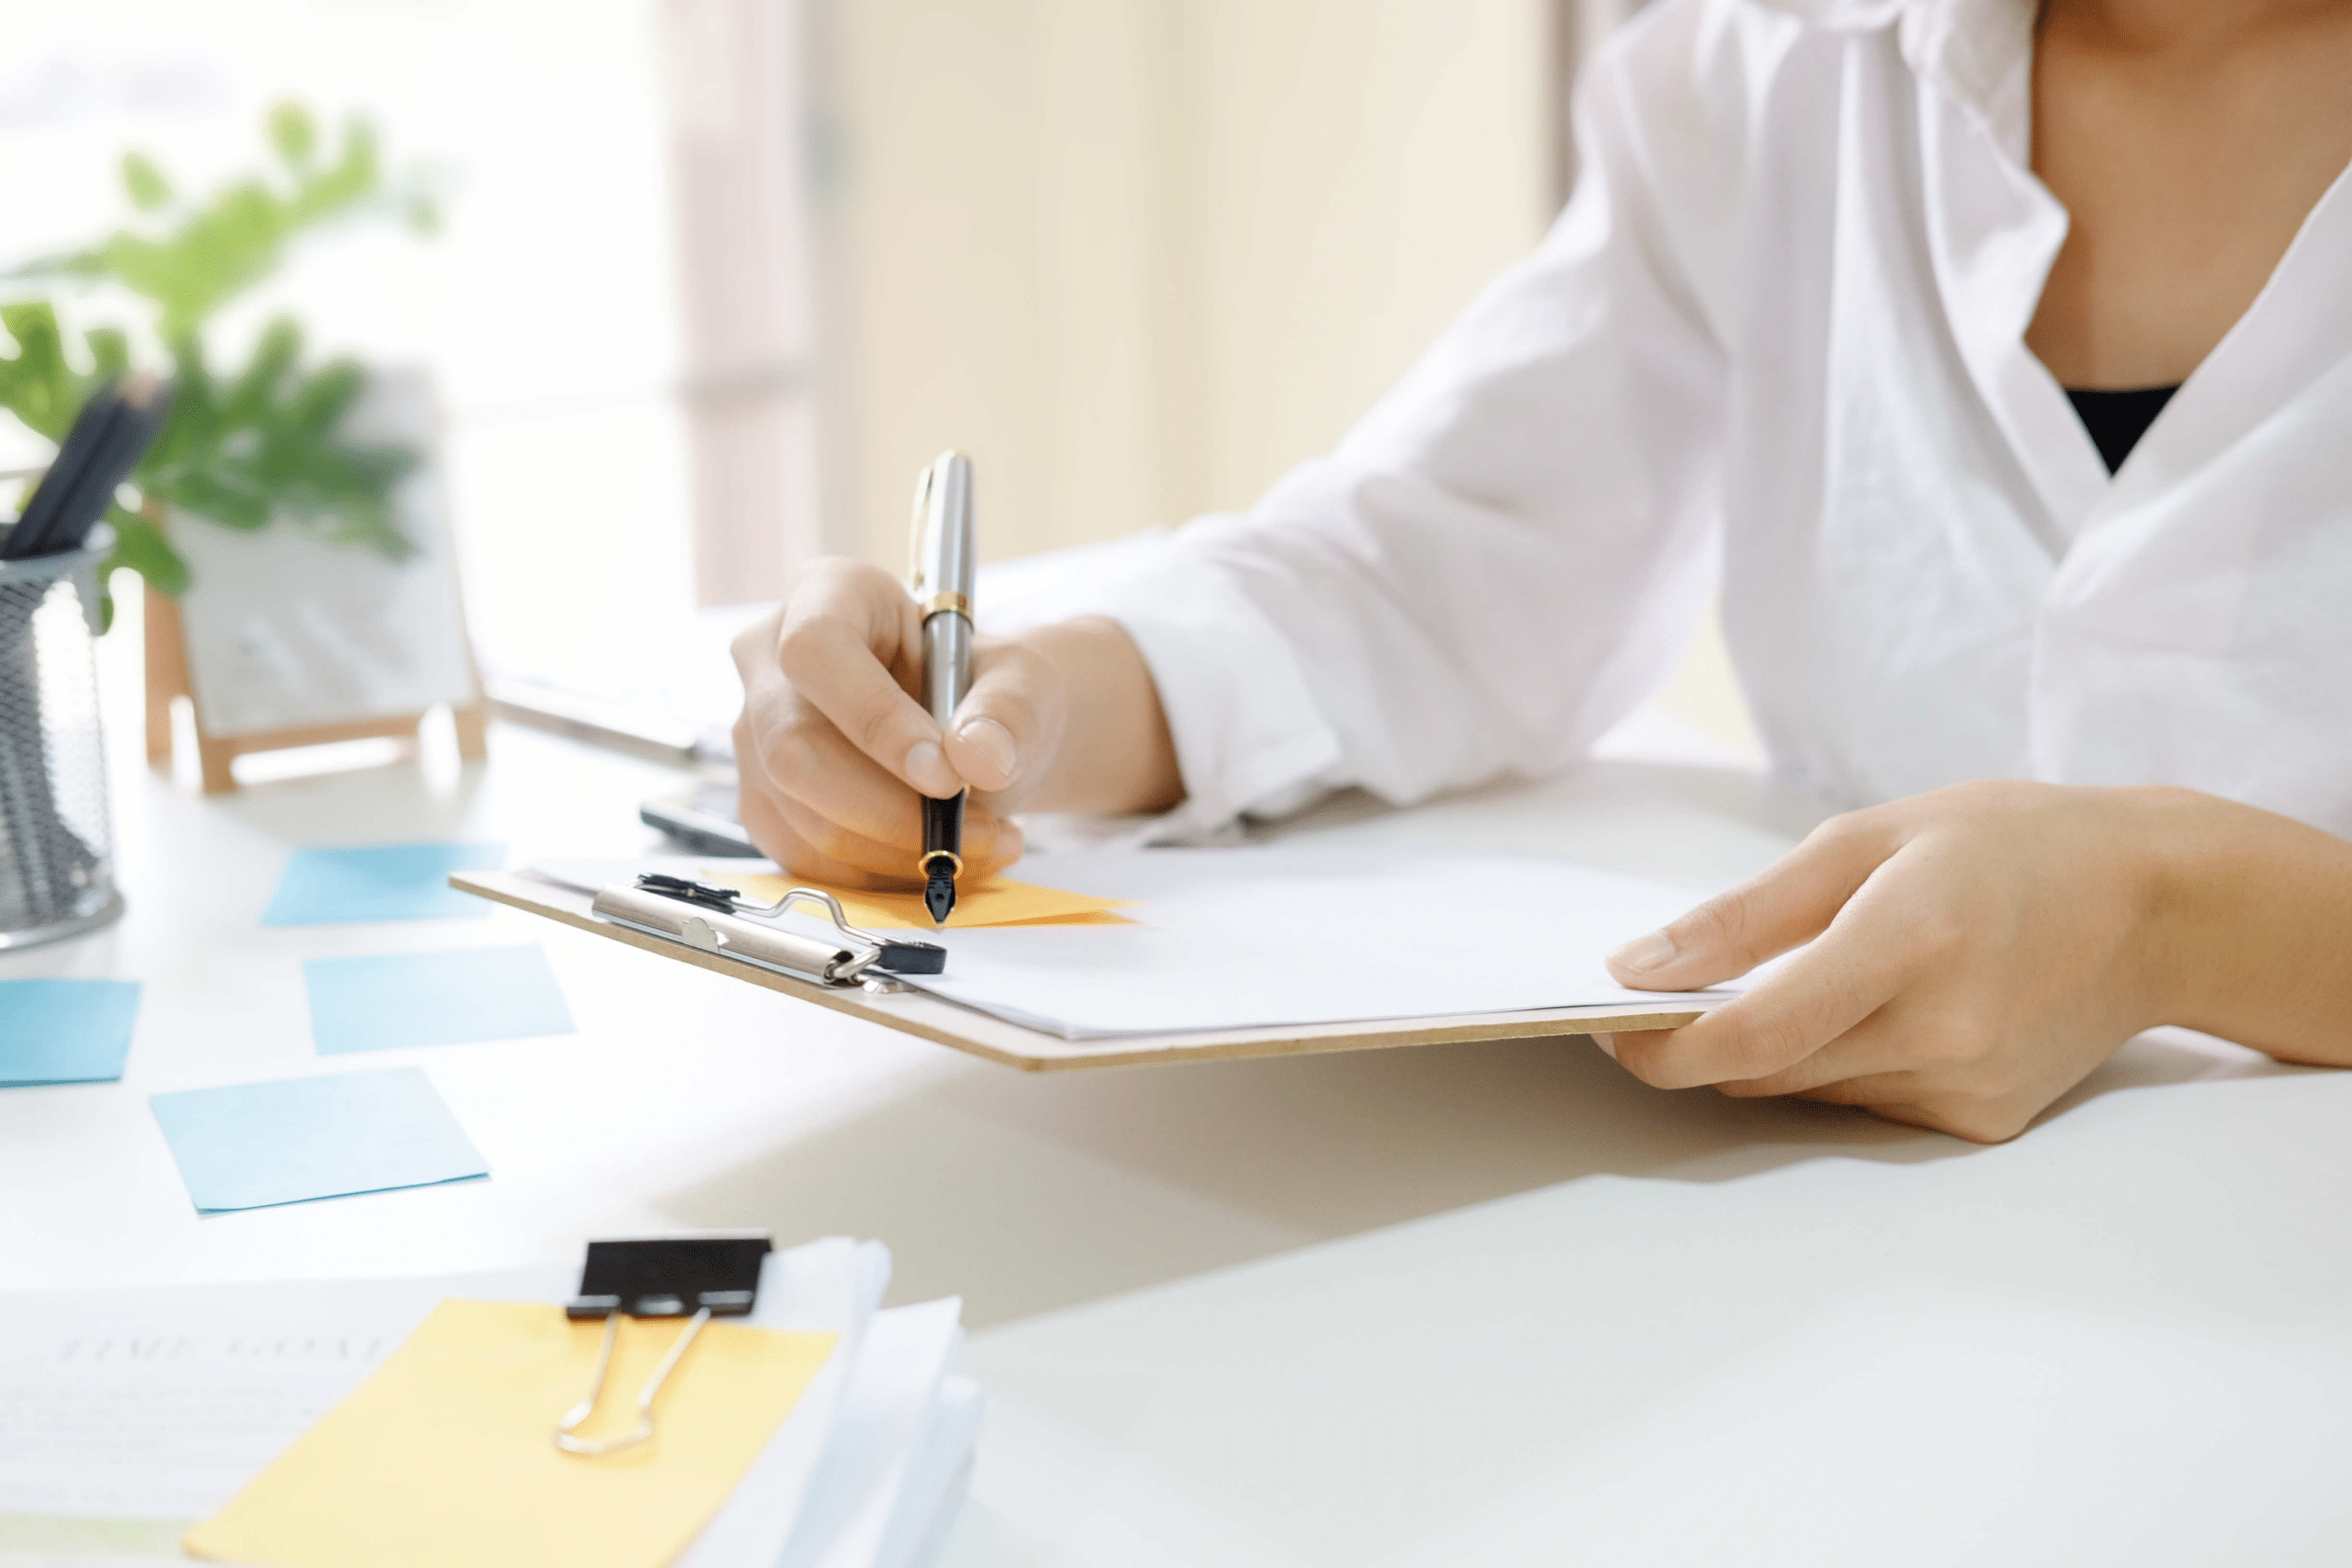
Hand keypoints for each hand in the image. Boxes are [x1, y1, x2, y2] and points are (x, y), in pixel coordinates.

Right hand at [731, 557, 1180, 887]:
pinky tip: (936, 859)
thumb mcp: (1023, 684)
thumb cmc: (987, 692)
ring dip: (898, 850)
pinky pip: (804, 857)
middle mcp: (770, 658)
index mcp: (829, 594)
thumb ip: (1008, 713)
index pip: (819, 650)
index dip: (876, 720)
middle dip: (891, 811)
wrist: (972, 738)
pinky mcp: (763, 800)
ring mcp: (755, 733)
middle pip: (794, 748)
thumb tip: (978, 759)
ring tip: (980, 845)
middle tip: (978, 832)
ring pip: (799, 814)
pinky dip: (878, 874)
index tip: (947, 777)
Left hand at [1600, 780, 2179, 1142]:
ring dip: (1773, 1048)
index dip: (1662, 1046)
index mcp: (1910, 942)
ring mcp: (1967, 1087)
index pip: (1755, 1033)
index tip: (1610, 1023)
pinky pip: (1861, 1103)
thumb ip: (1745, 912)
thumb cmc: (2006, 846)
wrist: (2156, 904)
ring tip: (1811, 972)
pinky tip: (1879, 1007)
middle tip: (1680, 986)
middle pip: (1765, 1071)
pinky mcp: (1981, 1121)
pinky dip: (1836, 1062)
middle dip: (1701, 1039)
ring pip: (1805, 1091)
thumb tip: (1638, 965)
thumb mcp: (1866, 837)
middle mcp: (1943, 1030)